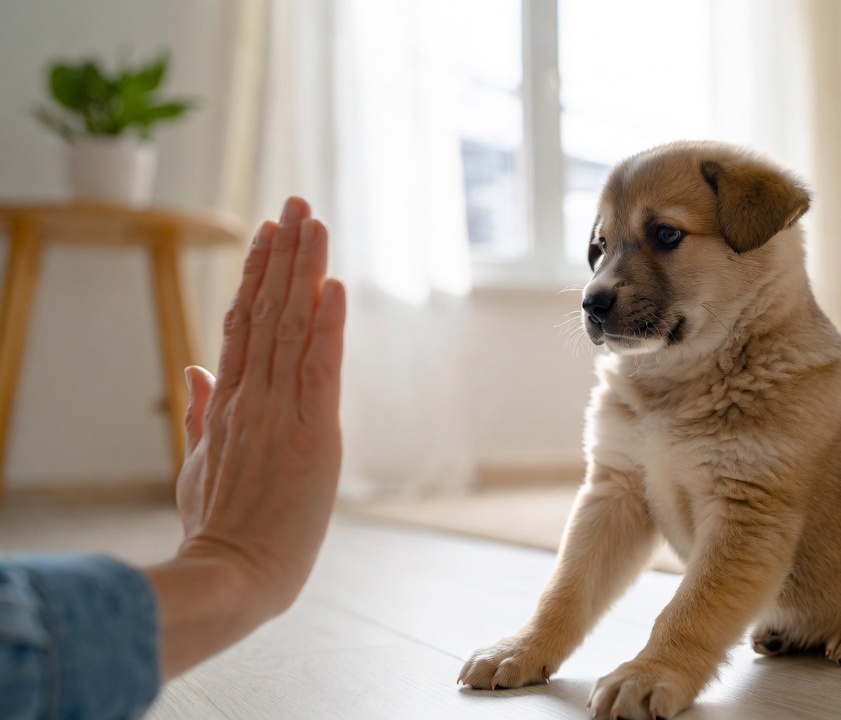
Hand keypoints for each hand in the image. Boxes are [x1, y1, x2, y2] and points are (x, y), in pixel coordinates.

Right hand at [145, 197, 346, 678]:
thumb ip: (199, 411)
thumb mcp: (198, 463)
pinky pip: (319, 366)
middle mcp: (251, 396)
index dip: (255, 275)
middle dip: (283, 254)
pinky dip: (326, 324)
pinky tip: (332, 285)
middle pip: (267, 311)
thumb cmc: (221, 526)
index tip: (267, 235)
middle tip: (296, 204)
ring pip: (291, 326)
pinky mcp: (312, 432)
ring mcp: (279, 411)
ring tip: (312, 222)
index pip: (241, 324)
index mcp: (226, 403)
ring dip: (304, 271)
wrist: (236, 575)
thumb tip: (195, 366)